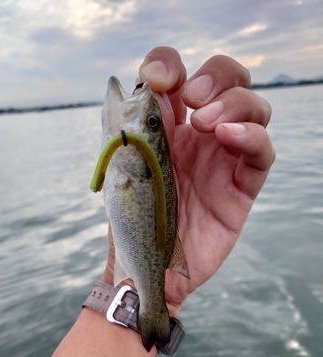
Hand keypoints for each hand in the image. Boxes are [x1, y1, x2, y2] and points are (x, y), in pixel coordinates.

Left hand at [102, 47, 274, 317]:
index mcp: (167, 126)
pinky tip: (228, 137)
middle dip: (215, 75)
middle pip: (227, 79)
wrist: (150, 266)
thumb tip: (126, 85)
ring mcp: (225, 157)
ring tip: (206, 124)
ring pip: (253, 107)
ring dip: (233, 103)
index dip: (170, 64)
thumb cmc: (132, 220)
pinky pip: (262, 151)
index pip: (178, 75)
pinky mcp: (242, 184)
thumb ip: (125, 129)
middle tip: (194, 99)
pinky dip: (251, 136)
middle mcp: (200, 135)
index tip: (157, 80)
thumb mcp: (120, 170)